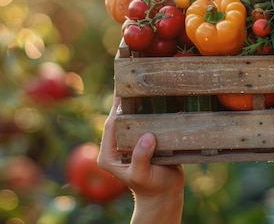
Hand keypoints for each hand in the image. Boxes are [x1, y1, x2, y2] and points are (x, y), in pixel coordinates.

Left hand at [97, 95, 184, 223]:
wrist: (165, 195)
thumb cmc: (152, 188)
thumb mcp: (142, 175)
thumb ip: (140, 158)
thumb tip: (147, 137)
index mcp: (108, 154)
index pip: (110, 125)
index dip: (116, 107)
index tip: (122, 89)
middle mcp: (116, 146)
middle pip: (119, 118)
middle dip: (124, 100)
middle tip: (132, 79)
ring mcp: (129, 142)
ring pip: (131, 118)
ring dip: (136, 103)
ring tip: (142, 84)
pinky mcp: (142, 141)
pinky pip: (143, 122)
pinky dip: (147, 110)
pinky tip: (155, 97)